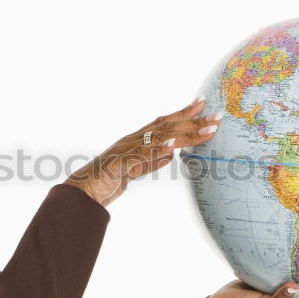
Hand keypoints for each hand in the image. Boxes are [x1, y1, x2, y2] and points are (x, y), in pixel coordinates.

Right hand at [62, 96, 221, 207]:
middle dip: (193, 122)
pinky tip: (171, 147)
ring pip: (158, 138)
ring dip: (184, 134)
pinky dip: (155, 151)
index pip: (164, 122)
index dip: (184, 112)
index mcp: (136, 140)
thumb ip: (151, 162)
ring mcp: (124, 150)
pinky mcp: (117, 165)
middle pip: (166, 127)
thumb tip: (171, 155)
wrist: (81, 194)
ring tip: (205, 131)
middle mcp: (131, 140)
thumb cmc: (106, 180)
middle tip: (216, 117)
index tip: (203, 103)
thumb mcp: (134, 171)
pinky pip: (138, 157)